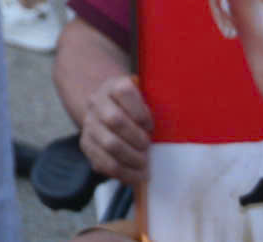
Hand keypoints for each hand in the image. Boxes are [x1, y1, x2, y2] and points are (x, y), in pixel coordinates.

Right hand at [78, 73, 152, 187]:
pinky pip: (103, 163)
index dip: (140, 112)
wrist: (108, 110)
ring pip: (108, 144)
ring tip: (144, 166)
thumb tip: (177, 127)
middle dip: (136, 138)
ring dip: (131, 158)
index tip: (151, 125)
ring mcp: (89, 124)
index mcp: (113, 86)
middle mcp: (96, 102)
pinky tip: (136, 176)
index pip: (124, 92)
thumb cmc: (136, 109)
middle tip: (148, 147)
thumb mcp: (144, 99)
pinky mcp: (86, 144)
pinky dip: (123, 173)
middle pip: (114, 120)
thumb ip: (154, 107)